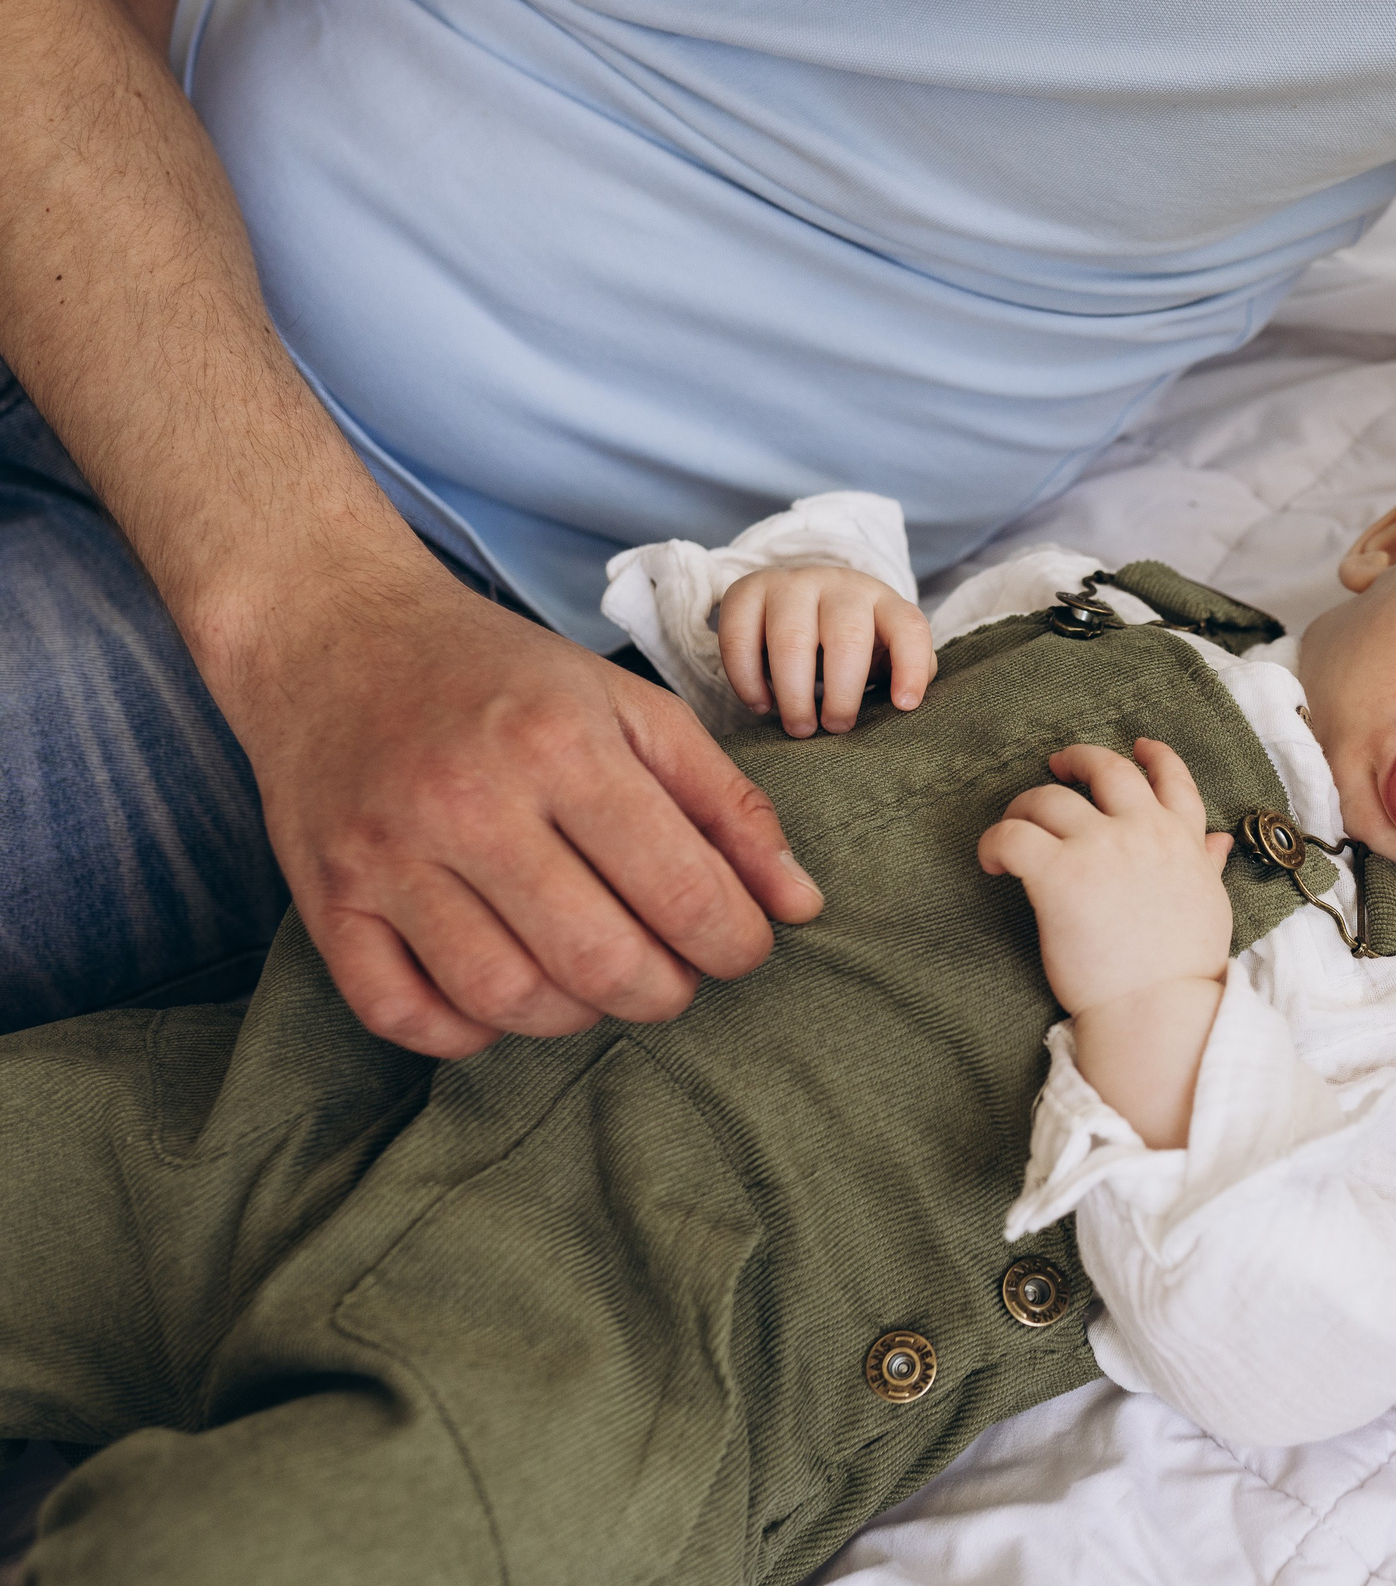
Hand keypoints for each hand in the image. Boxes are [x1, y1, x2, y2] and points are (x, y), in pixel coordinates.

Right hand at [228, 564, 824, 1057]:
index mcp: (561, 746)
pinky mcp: (326, 898)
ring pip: (506, 998)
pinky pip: (403, 1015)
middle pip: (601, 962)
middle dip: (666, 992)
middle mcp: (468, 802)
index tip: (741, 944)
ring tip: (596, 978)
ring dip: (575, 1016)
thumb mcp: (632, 708)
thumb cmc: (503, 676)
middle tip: (674, 971)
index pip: (682, 892)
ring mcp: (386, 856)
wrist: (335, 633)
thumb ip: (727, 804)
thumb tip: (800, 904)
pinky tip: (504, 993)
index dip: (737, 943)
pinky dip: (466, 1031)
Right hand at [718, 565, 934, 736]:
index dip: (911, 667)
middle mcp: (839, 586)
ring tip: (799, 728)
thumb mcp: (885, 652)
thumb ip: (903, 672)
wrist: (803, 598)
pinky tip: (761, 704)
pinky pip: (739, 637)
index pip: (908, 628)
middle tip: (836, 729)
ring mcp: (791, 584)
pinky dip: (748, 679)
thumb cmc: (853, 641)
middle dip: (842, 694)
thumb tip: (904, 704)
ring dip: (794, 693)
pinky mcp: (747, 590)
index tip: (905, 706)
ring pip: (792, 640)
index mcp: (883, 602)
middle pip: (846, 638)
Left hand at [979, 741, 1234, 1145]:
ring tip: (1014, 825)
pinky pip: (1013, 836)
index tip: (1138, 746)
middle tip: (1057, 765)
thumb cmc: (1182, 968)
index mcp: (1181, 839)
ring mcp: (1100, 848)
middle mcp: (1143, 831)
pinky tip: (992, 862)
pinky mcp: (1059, 874)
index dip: (1155, 756)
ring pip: (1049, 798)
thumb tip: (1217, 842)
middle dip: (1079, 760)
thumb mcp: (1209, 904)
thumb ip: (1206, 865)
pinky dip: (994, 841)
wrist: (1156, 1008)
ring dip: (1025, 805)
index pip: (1172, 779)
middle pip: (1106, 769)